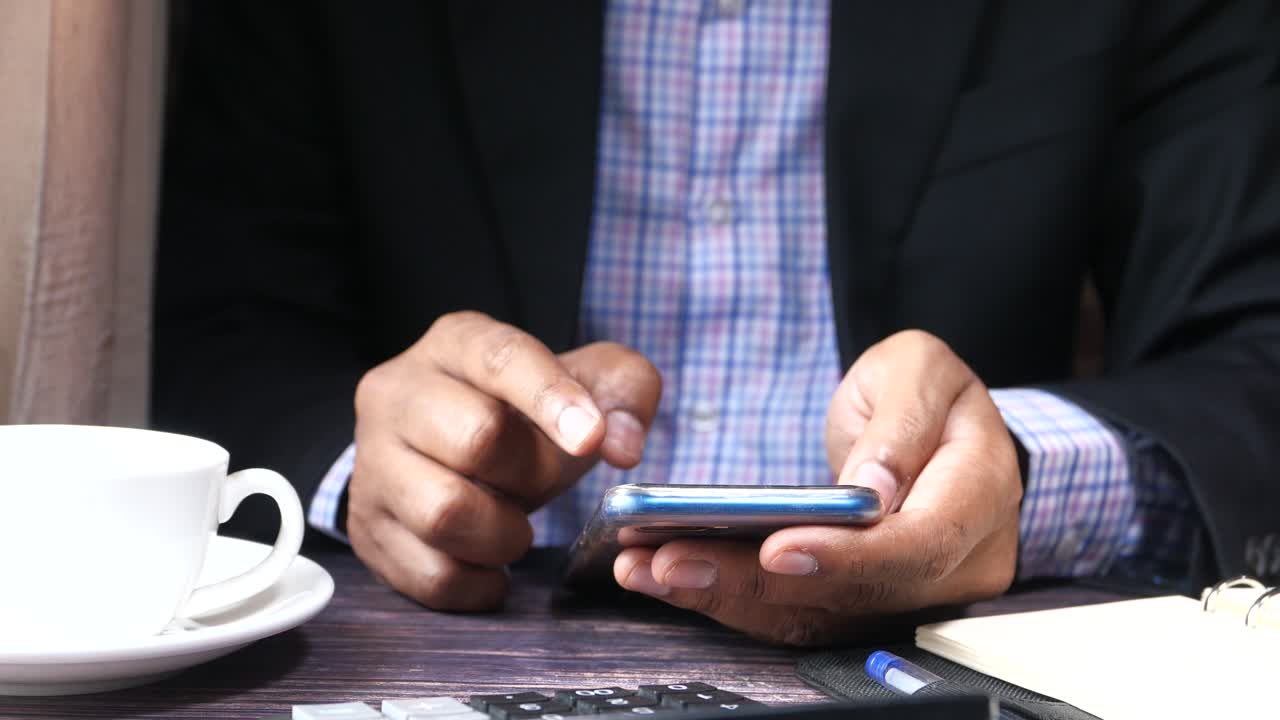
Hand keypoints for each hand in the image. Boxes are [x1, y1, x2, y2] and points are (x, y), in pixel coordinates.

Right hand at [349, 311, 661, 609]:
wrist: (452, 447)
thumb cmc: (525, 411)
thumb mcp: (587, 380)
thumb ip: (625, 393)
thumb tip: (622, 446)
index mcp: (456, 342)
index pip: (502, 359)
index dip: (551, 399)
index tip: (592, 440)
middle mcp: (397, 392)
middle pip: (476, 438)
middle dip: (533, 475)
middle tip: (544, 485)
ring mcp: (372, 462)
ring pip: (443, 513)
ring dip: (504, 536)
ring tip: (515, 527)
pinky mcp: (366, 526)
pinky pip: (429, 573)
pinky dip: (478, 583)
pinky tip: (493, 566)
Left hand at [614, 330, 1020, 644]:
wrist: (939, 428)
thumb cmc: (928, 392)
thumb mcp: (919, 371)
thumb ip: (900, 426)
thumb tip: (872, 492)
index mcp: (979, 494)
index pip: (918, 545)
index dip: (846, 557)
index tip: (774, 548)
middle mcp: (957, 562)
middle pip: (855, 595)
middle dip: (756, 583)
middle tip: (669, 560)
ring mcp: (914, 594)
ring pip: (820, 618)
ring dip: (729, 599)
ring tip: (650, 570)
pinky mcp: (868, 605)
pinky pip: (802, 616)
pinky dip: (735, 600)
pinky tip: (674, 576)